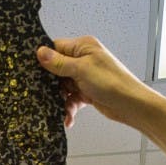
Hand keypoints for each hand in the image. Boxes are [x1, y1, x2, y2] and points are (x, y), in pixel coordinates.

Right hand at [37, 35, 165, 156]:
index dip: (45, 59)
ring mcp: (86, 76)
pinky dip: (69, 108)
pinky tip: (68, 118)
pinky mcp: (87, 91)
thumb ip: (59, 62)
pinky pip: (72, 98)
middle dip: (52, 84)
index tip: (34, 71)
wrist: (131, 105)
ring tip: (62, 109)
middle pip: (57, 69)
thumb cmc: (112, 83)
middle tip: (46, 94)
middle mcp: (84, 59)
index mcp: (83, 46)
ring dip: (61, 99)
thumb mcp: (81, 70)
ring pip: (63, 86)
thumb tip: (40, 52)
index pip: (56, 48)